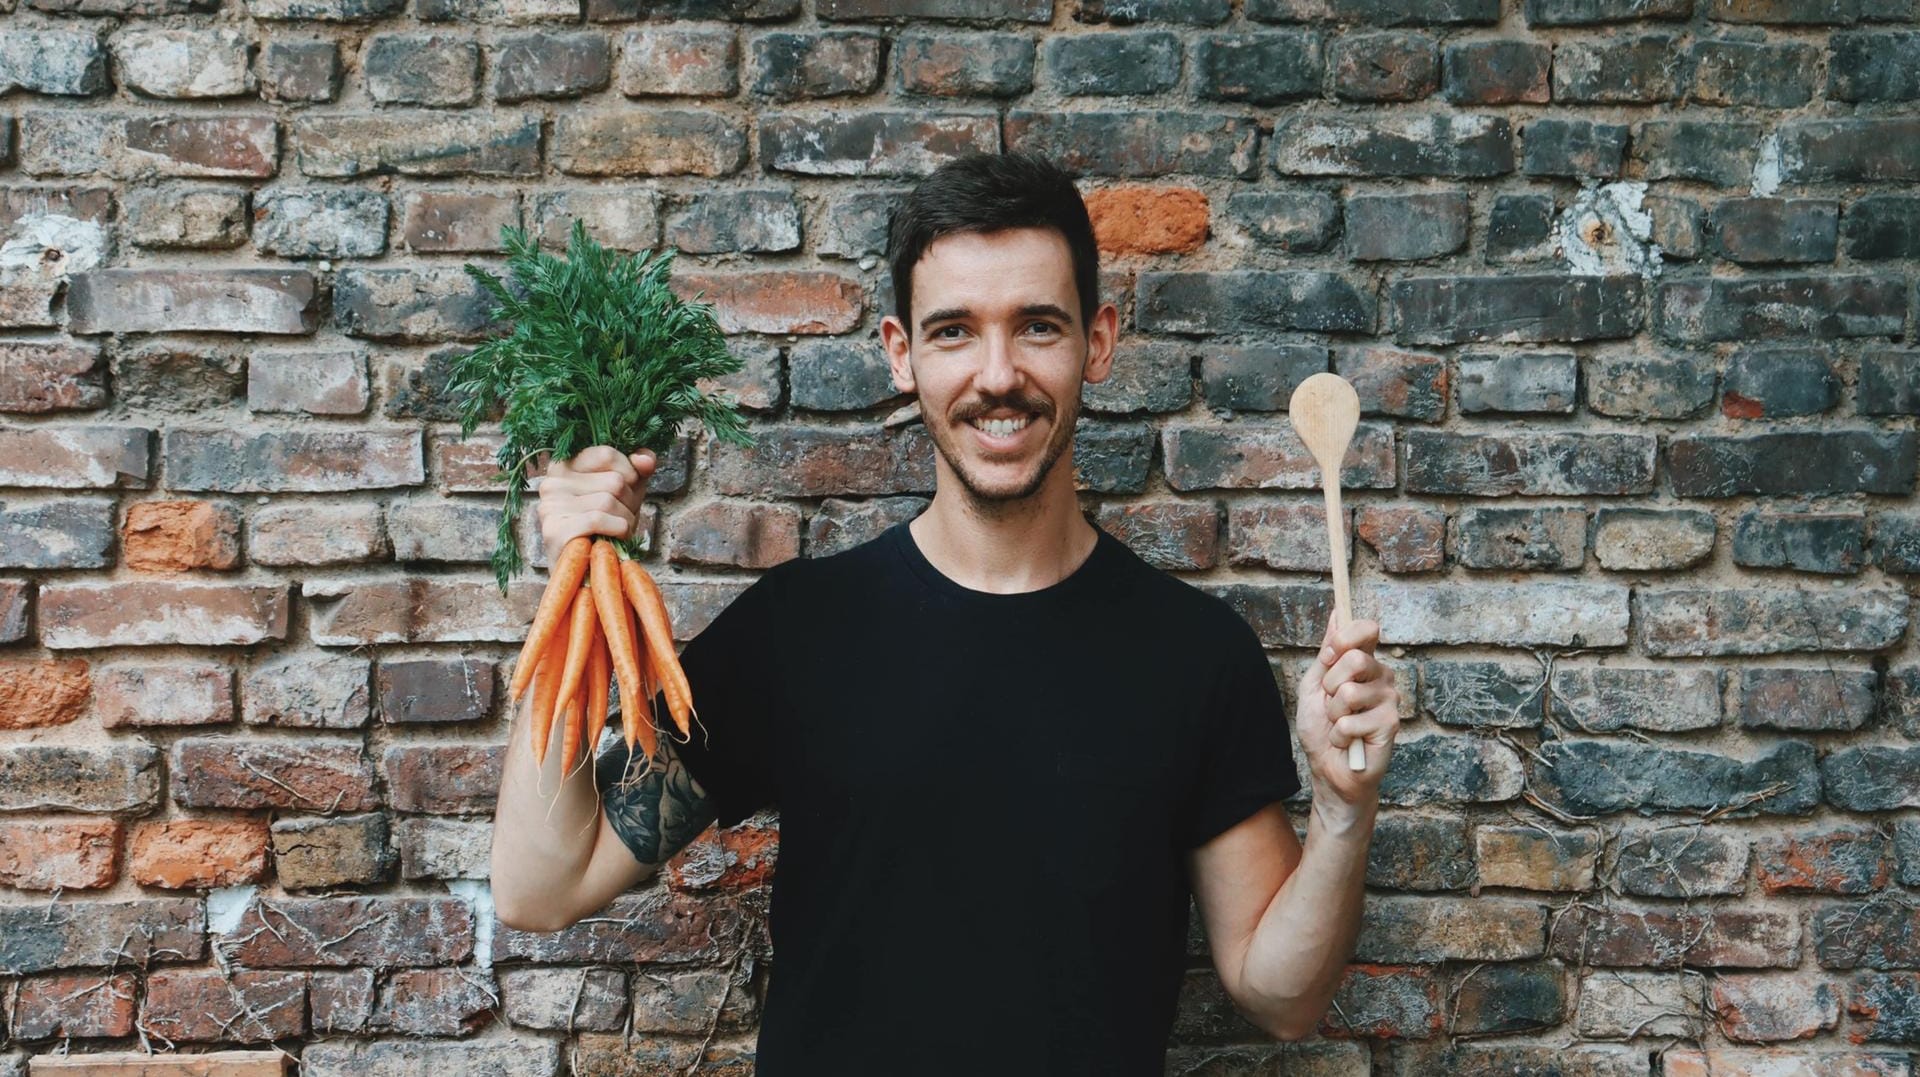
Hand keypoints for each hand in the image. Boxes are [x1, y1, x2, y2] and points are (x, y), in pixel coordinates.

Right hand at [535, 445, 655, 562]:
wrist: (587, 572)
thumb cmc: (607, 527)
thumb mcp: (626, 492)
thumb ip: (637, 470)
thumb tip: (645, 460)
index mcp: (565, 465)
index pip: (607, 453)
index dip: (630, 473)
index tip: (627, 492)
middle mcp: (551, 481)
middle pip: (613, 480)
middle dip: (629, 503)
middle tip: (620, 520)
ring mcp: (549, 505)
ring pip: (609, 500)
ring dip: (625, 521)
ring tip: (615, 532)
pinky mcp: (553, 530)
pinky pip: (598, 519)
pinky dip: (616, 532)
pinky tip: (610, 541)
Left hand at [1293, 610, 1399, 807]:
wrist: (1329, 770)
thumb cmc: (1322, 729)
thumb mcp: (1314, 686)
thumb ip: (1327, 654)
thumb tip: (1337, 613)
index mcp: (1364, 663)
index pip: (1366, 629)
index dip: (1344, 639)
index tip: (1328, 658)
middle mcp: (1382, 677)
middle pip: (1356, 659)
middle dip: (1331, 684)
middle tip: (1331, 703)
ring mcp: (1389, 700)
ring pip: (1350, 693)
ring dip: (1333, 714)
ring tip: (1339, 726)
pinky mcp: (1391, 724)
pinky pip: (1351, 722)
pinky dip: (1339, 735)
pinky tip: (1348, 742)